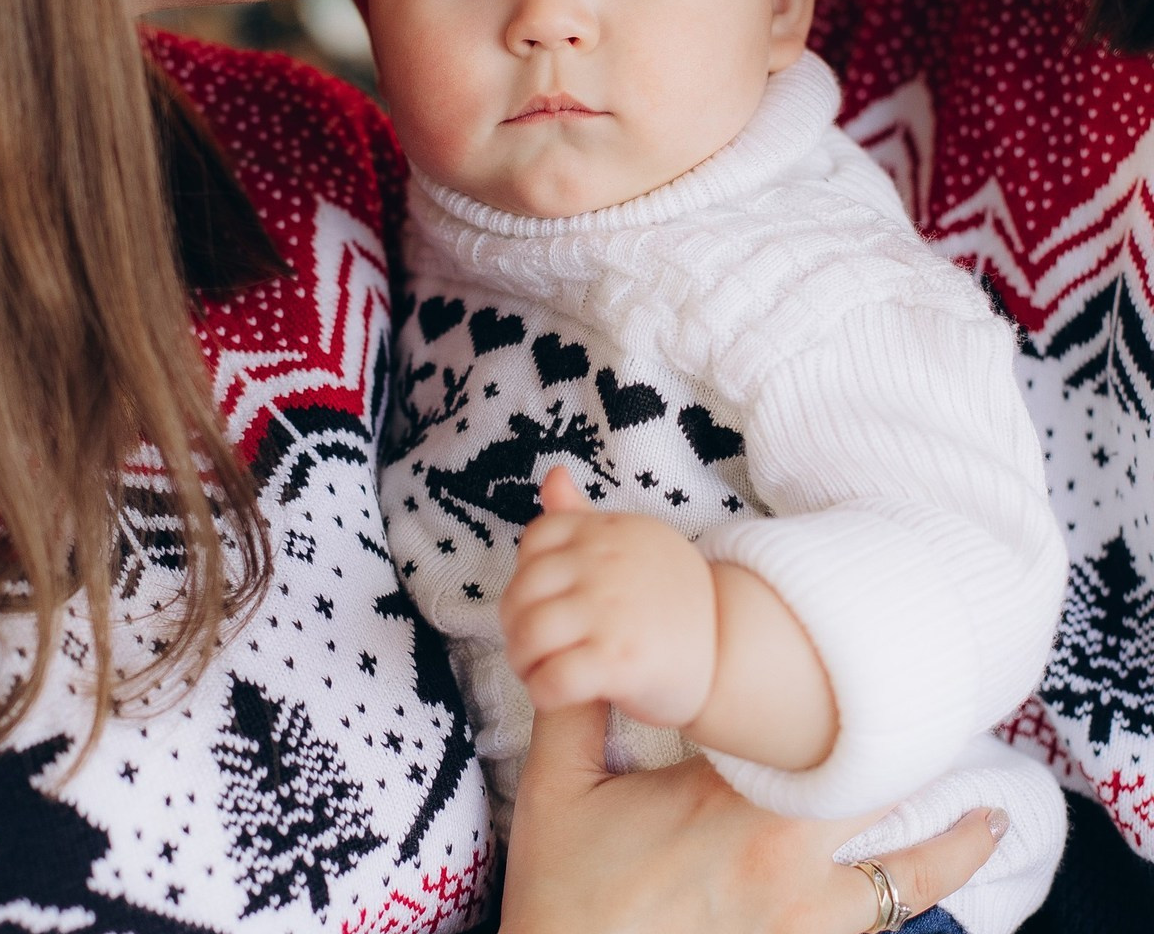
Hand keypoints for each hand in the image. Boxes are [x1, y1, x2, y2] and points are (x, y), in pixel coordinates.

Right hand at [499, 702, 1005, 933]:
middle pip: (883, 798)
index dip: (864, 709)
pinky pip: (878, 930)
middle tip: (944, 721)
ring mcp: (803, 920)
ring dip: (950, 847)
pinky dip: (911, 906)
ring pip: (907, 881)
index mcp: (732, 801)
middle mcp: (786, 860)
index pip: (822, 740)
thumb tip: (583, 643)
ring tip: (989, 819)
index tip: (890, 673)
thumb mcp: (559, 787)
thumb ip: (575, 707)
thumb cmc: (564, 893)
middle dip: (916, 759)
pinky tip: (925, 891)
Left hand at [500, 466, 716, 727]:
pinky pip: (551, 679)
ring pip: (527, 637)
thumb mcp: (633, 543)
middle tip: (532, 646)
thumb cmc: (672, 601)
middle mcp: (606, 564)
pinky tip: (557, 693)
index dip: (526, 575)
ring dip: (524, 662)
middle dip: (515, 625)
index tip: (543, 600)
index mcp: (608, 532)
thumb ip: (584, 517)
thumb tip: (552, 475)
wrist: (732, 652)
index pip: (536, 540)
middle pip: (522, 592)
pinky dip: (542, 691)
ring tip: (539, 671)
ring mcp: (611, 612)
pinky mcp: (618, 663)